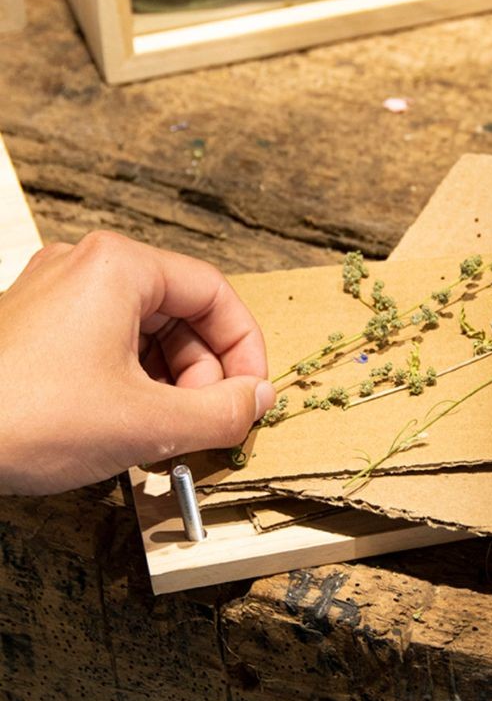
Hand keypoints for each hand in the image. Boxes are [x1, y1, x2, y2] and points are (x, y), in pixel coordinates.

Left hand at [0, 231, 274, 494]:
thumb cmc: (23, 417)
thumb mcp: (145, 422)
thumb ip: (221, 412)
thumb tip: (259, 399)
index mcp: (120, 267)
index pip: (216, 294)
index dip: (245, 348)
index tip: (252, 393)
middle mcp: (90, 268)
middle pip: (183, 314)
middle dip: (205, 374)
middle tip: (206, 423)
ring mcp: (61, 296)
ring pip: (148, 333)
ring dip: (172, 383)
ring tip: (165, 432)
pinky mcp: (42, 327)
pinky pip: (113, 346)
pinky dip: (136, 383)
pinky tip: (131, 425)